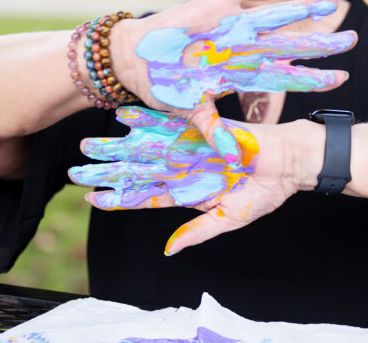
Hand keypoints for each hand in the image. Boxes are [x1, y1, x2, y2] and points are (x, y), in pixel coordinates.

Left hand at [69, 105, 302, 254]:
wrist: (291, 162)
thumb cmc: (266, 192)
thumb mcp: (230, 219)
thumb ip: (198, 231)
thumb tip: (168, 250)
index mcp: (191, 190)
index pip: (147, 196)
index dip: (120, 197)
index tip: (92, 198)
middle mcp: (186, 167)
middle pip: (140, 170)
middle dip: (109, 170)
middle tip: (77, 169)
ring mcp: (191, 147)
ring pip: (147, 147)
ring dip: (119, 146)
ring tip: (89, 144)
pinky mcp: (201, 128)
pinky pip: (170, 123)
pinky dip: (148, 120)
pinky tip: (124, 117)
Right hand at [111, 0, 355, 164]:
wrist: (136, 59)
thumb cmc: (165, 87)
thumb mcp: (192, 111)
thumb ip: (215, 131)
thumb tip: (234, 158)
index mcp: (241, 71)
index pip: (285, 76)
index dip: (313, 77)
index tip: (342, 78)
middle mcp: (243, 47)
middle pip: (290, 46)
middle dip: (321, 44)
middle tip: (354, 40)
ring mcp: (231, 26)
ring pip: (273, 17)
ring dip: (300, 10)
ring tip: (329, 3)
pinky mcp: (212, 6)